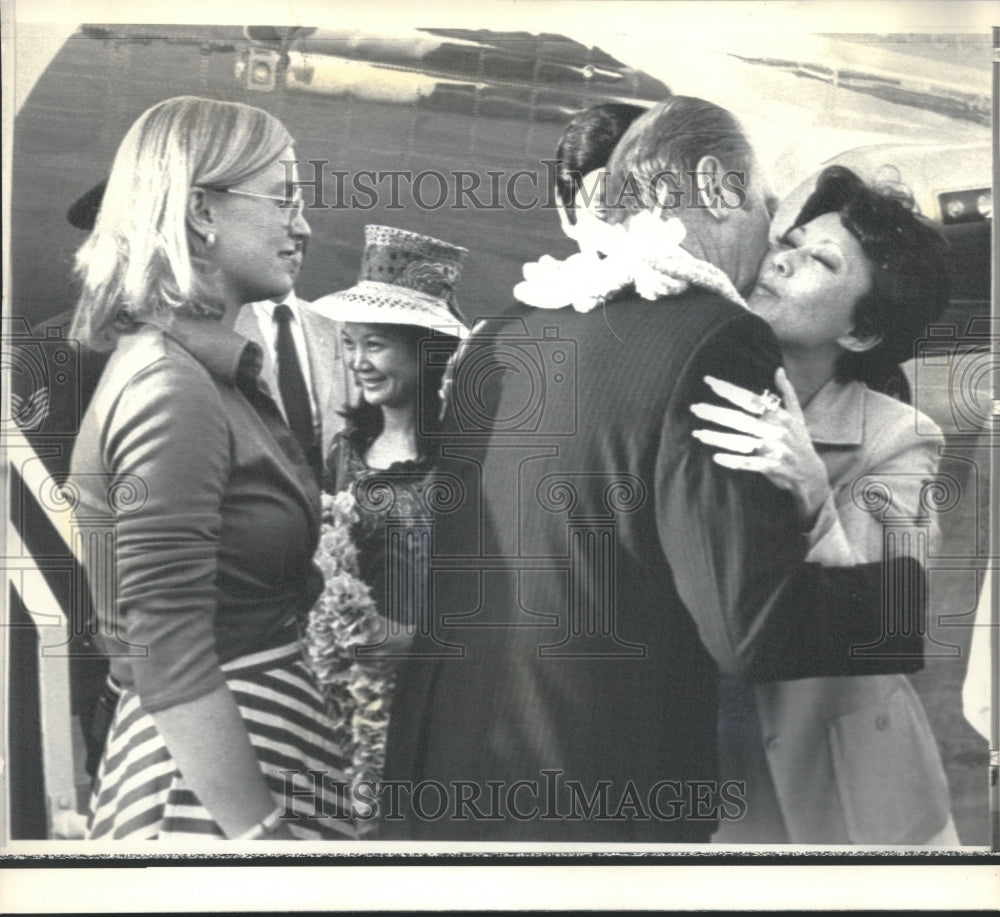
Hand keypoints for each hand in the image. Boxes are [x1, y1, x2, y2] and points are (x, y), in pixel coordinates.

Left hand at [690, 367, 830, 524]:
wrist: (812, 473)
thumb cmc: (799, 440)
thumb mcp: (797, 415)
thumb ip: (787, 392)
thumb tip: (779, 370)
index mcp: (780, 415)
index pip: (750, 399)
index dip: (729, 390)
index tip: (709, 381)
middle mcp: (777, 430)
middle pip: (741, 419)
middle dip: (716, 413)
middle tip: (694, 408)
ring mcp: (776, 449)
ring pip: (743, 442)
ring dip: (719, 438)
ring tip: (698, 433)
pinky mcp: (775, 467)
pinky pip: (752, 463)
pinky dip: (735, 461)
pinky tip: (717, 458)